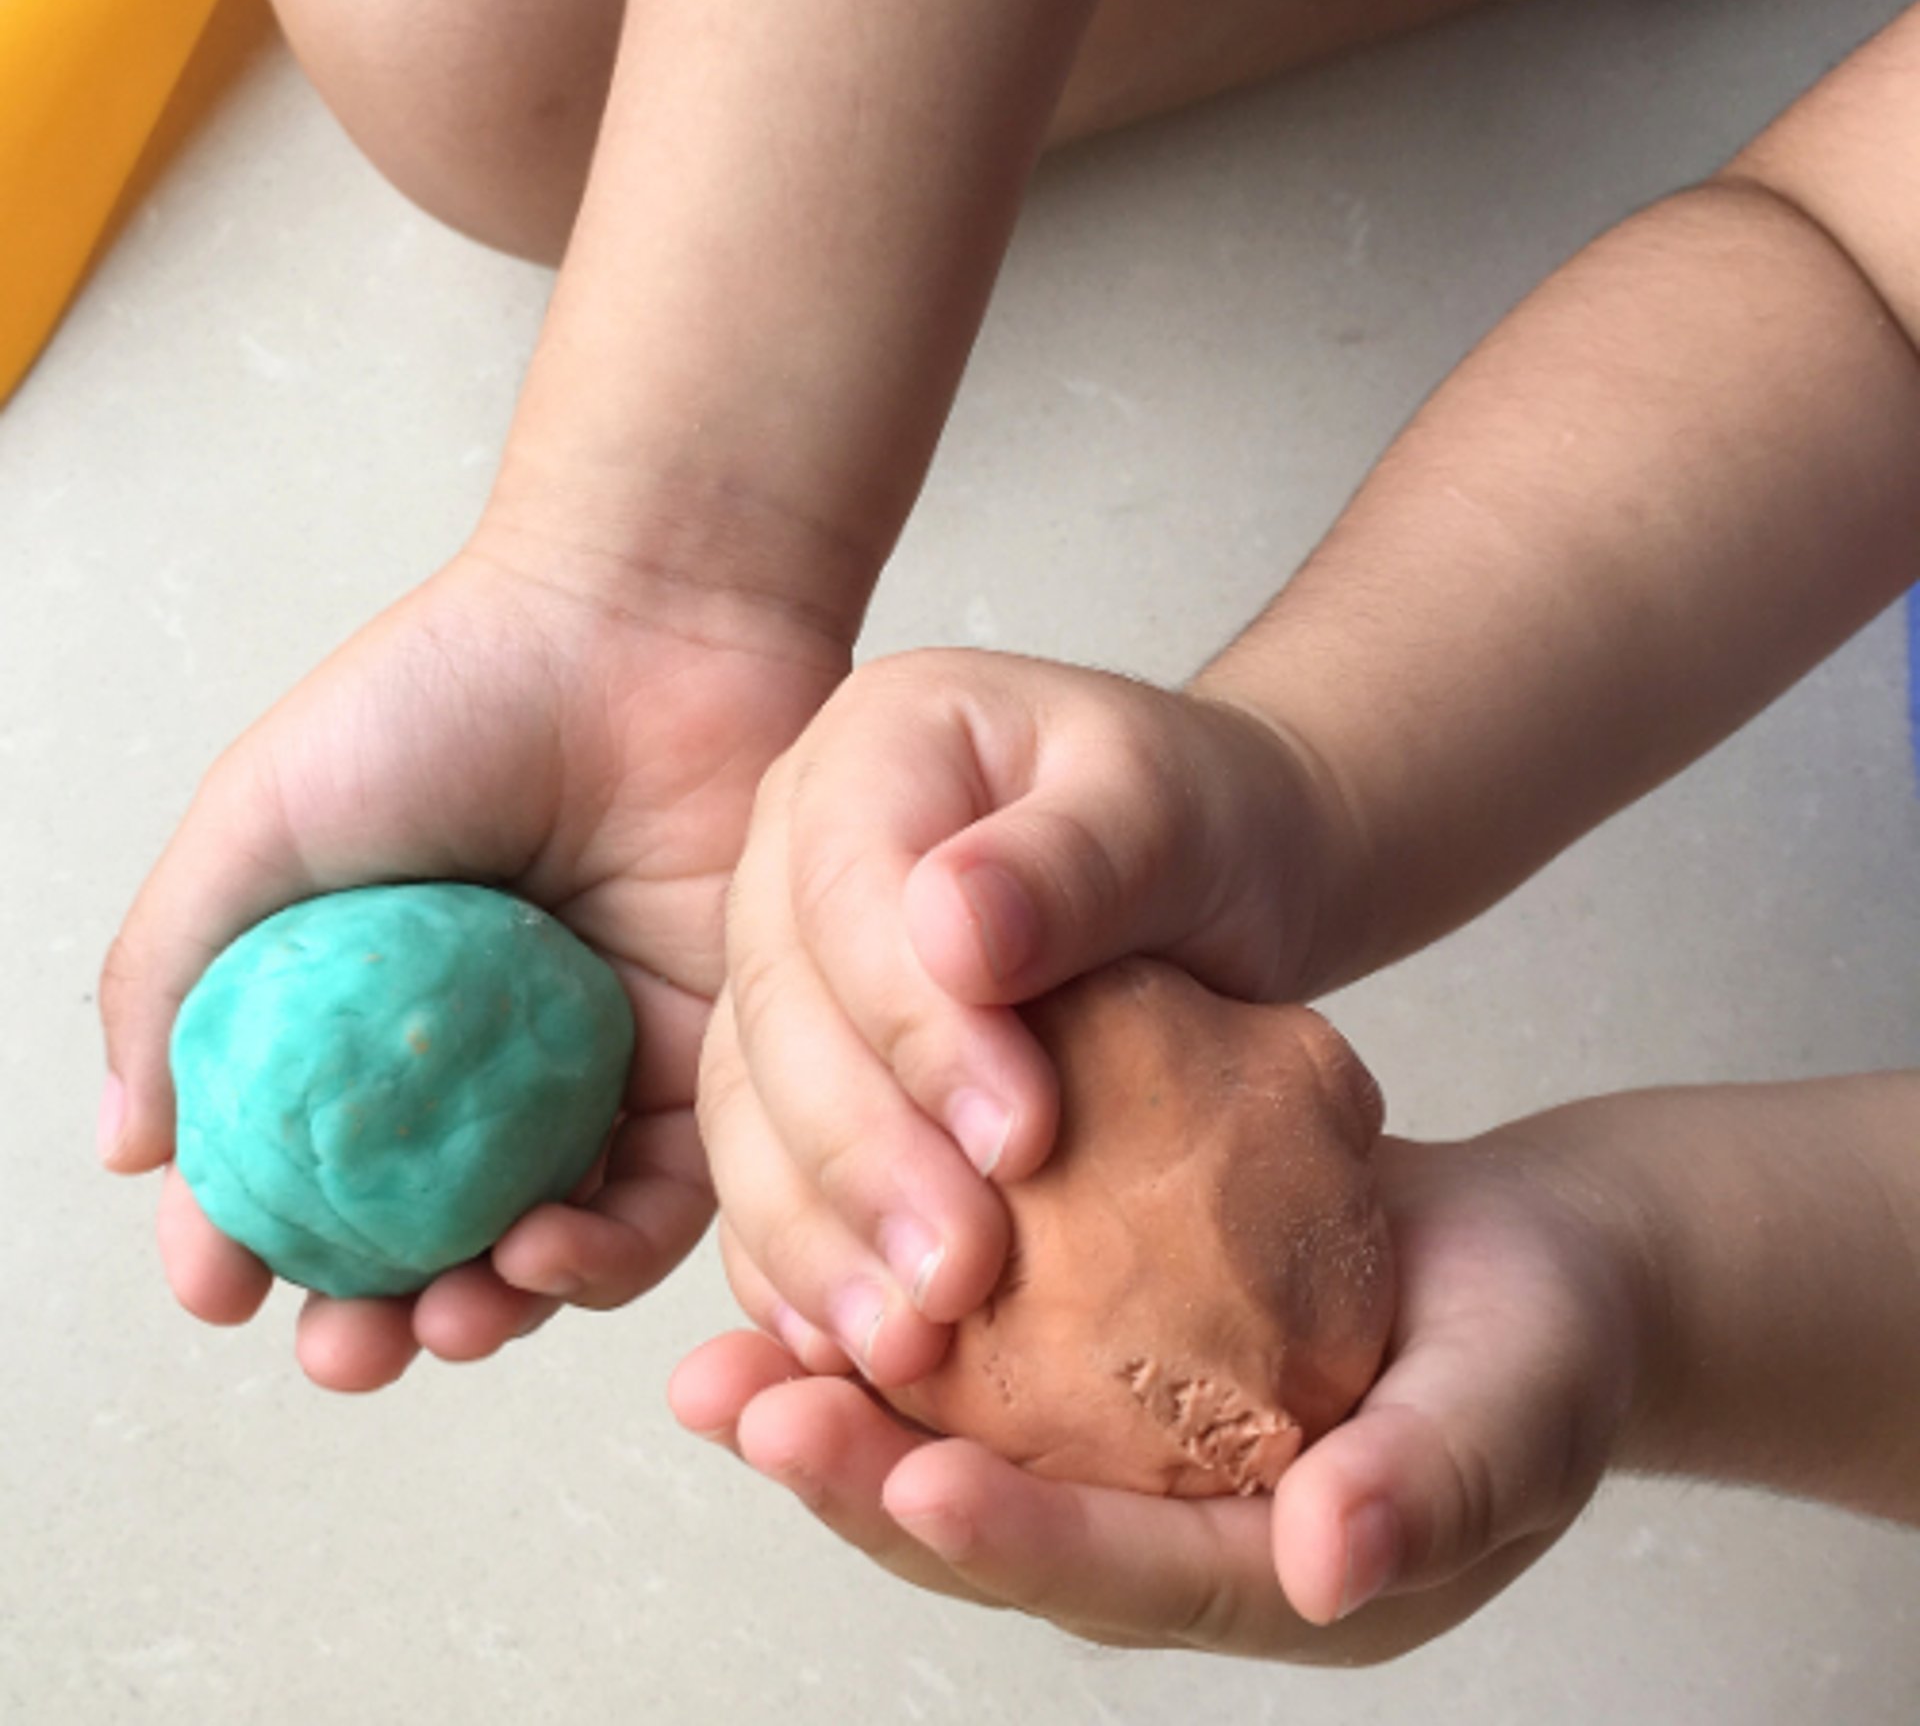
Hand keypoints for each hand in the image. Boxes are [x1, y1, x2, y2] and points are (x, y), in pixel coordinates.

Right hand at [99, 530, 847, 1389]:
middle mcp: (482, 1054)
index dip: (253, 1243)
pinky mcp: (708, 1058)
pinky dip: (606, 1250)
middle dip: (378, 1320)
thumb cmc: (447, 697)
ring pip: (546, 1239)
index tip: (220, 1287)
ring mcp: (598, 1064)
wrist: (644, 620)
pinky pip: (668, 1194)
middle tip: (352, 1346)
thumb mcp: (263, 824)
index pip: (301, 1165)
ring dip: (492, 1311)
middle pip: (427, 1231)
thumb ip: (177, 975)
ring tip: (449, 1320)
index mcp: (368, 1006)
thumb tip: (134, 1148)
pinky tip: (548, 1249)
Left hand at [670, 1120, 1650, 1659]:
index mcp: (1268, 1577)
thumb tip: (1333, 1563)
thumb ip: (1438, 1481)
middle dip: (866, 1482)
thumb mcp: (1523, 1399)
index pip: (1126, 1575)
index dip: (1020, 1536)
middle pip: (1003, 1528)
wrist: (1530, 1264)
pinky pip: (981, 1365)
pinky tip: (795, 1274)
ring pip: (961, 1450)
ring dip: (839, 1412)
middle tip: (751, 1414)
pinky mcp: (1102, 1365)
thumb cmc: (1545, 1335)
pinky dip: (889, 1327)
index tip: (911, 1479)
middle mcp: (1173, 1534)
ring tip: (716, 1372)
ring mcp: (1128, 1454)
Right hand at [694, 648, 1361, 1388]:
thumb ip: (1074, 858)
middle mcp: (796, 853)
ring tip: (904, 1343)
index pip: (849, 891)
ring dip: (817, 1235)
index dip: (912, 1026)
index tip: (1023, 1141)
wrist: (1216, 875)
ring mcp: (789, 964)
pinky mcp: (803, 1068)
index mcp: (874, 748)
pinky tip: (844, 1343)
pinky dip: (800, 1259)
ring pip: (751, 1107)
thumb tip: (950, 933)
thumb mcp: (1173, 810)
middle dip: (862, 1158)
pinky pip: (766, 1169)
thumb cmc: (1205, 823)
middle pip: (779, 1011)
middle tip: (959, 1280)